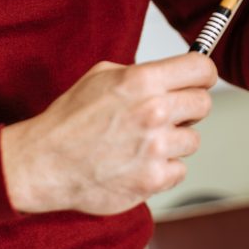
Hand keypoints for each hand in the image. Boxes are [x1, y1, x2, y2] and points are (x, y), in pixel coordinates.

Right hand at [0, 53, 215, 215]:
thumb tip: (175, 73)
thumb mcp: (102, 76)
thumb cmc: (69, 119)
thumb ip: (142, 72)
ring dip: (174, 142)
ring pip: (193, 140)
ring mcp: (155, 148)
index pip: (202, 68)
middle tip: (168, 115)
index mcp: (142, 80)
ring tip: (143, 142)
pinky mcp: (152, 179)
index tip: (200, 81)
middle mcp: (153, 111)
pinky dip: (163, 169)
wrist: (44, 163)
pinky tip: (139, 163)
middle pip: (204, 104)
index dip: (204, 74)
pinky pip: (179, 170)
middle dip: (189, 109)